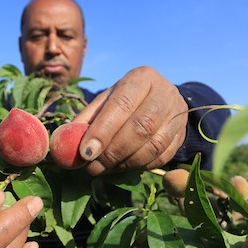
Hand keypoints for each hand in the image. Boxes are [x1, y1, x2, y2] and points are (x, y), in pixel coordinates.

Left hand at [73, 66, 187, 174]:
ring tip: (104, 169)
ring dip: (125, 163)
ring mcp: (178, 115)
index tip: (85, 153)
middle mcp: (165, 93)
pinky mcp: (182, 135)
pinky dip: (139, 167)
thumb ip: (86, 120)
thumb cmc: (125, 100)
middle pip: (141, 127)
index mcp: (142, 78)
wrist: (160, 100)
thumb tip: (65, 141)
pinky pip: (161, 157)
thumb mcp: (105, 101)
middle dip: (113, 152)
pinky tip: (122, 168)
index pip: (122, 104)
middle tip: (93, 167)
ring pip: (153, 146)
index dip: (103, 131)